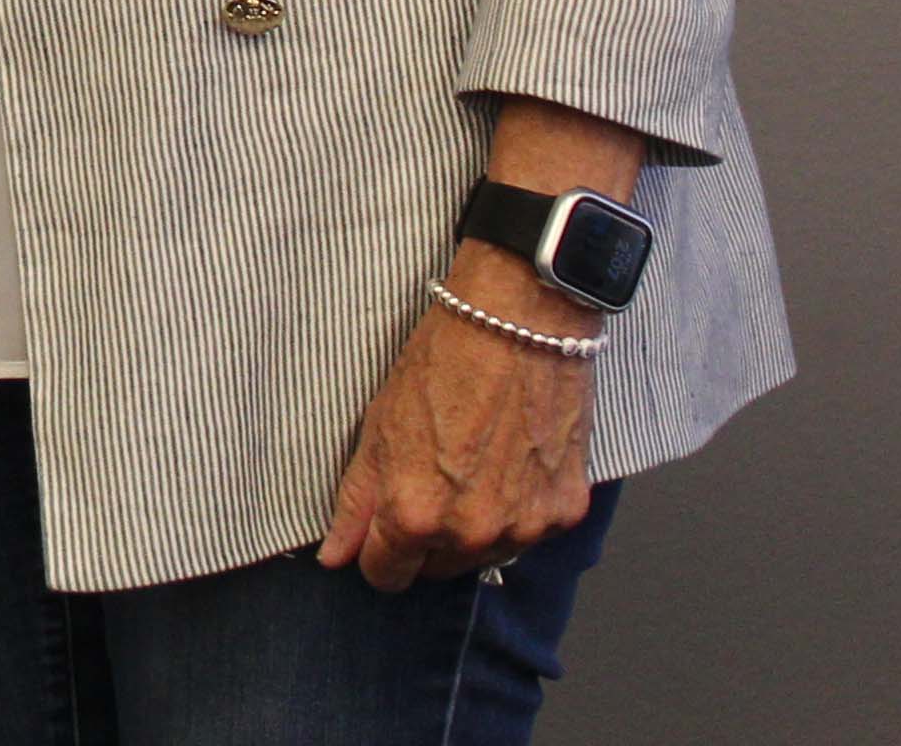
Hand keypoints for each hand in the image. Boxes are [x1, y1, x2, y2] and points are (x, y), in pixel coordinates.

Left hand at [317, 248, 598, 590]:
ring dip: (473, 528)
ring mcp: (525, 527)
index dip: (376, 552)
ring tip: (471, 465)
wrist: (518, 324)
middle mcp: (472, 533)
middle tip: (428, 481)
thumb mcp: (378, 427)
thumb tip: (334, 557)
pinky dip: (517, 509)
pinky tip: (509, 463)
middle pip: (436, 570)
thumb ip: (356, 501)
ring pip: (484, 556)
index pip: (386, 576)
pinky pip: (530, 533)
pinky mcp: (566, 511)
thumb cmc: (442, 364)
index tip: (380, 530)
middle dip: (424, 538)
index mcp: (415, 516)